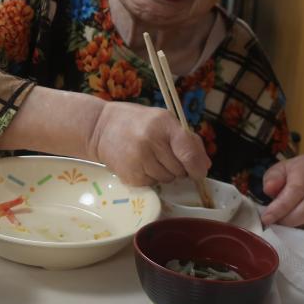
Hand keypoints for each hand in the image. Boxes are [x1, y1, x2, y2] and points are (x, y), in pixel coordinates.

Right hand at [88, 102, 210, 185]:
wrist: (99, 128)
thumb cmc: (136, 122)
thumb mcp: (163, 120)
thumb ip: (187, 140)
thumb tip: (204, 166)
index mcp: (163, 124)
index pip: (188, 152)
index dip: (197, 166)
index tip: (198, 171)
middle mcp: (150, 141)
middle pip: (180, 170)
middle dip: (178, 167)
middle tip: (163, 155)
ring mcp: (138, 159)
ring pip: (167, 179)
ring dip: (164, 173)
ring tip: (149, 158)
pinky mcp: (130, 174)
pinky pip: (152, 184)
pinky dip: (150, 178)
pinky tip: (139, 164)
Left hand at [260, 155, 303, 233]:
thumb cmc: (295, 175)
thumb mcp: (279, 171)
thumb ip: (272, 179)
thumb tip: (270, 188)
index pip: (298, 188)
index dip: (281, 206)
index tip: (267, 218)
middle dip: (289, 219)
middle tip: (275, 224)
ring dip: (298, 225)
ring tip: (286, 222)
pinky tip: (301, 224)